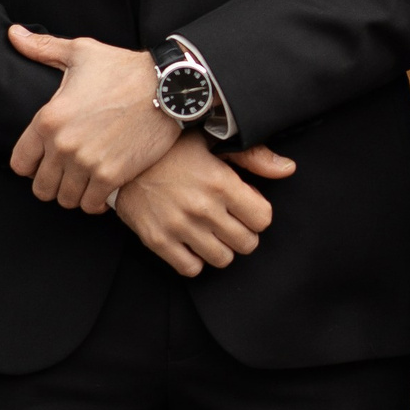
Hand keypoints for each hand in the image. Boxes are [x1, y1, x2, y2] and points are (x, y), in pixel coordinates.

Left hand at [6, 26, 178, 210]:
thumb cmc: (124, 69)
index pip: (19, 163)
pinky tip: (100, 189)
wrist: (167, 87)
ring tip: (82, 182)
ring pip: (65, 199)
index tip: (43, 161)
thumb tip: (13, 34)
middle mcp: (63, 145)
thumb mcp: (81, 52)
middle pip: (41, 188)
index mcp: (48, 118)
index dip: (30, 165)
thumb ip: (42, 48)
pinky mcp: (112, 176)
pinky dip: (94, 202)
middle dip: (51, 183)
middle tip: (65, 174)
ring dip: (72, 193)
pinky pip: (91, 205)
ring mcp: (87, 163)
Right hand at [114, 132, 296, 276]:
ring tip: (210, 231)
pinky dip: (195, 260)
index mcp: (220, 182)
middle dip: (243, 233)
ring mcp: (179, 227)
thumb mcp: (212, 141)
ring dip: (221, 248)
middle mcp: (202, 208)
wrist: (121, 159)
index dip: (257, 213)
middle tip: (229, 221)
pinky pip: (192, 269)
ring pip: (223, 260)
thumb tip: (288, 169)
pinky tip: (191, 241)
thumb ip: (253, 156)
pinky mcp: (157, 240)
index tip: (245, 206)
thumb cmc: (171, 148)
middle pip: (247, 243)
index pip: (263, 219)